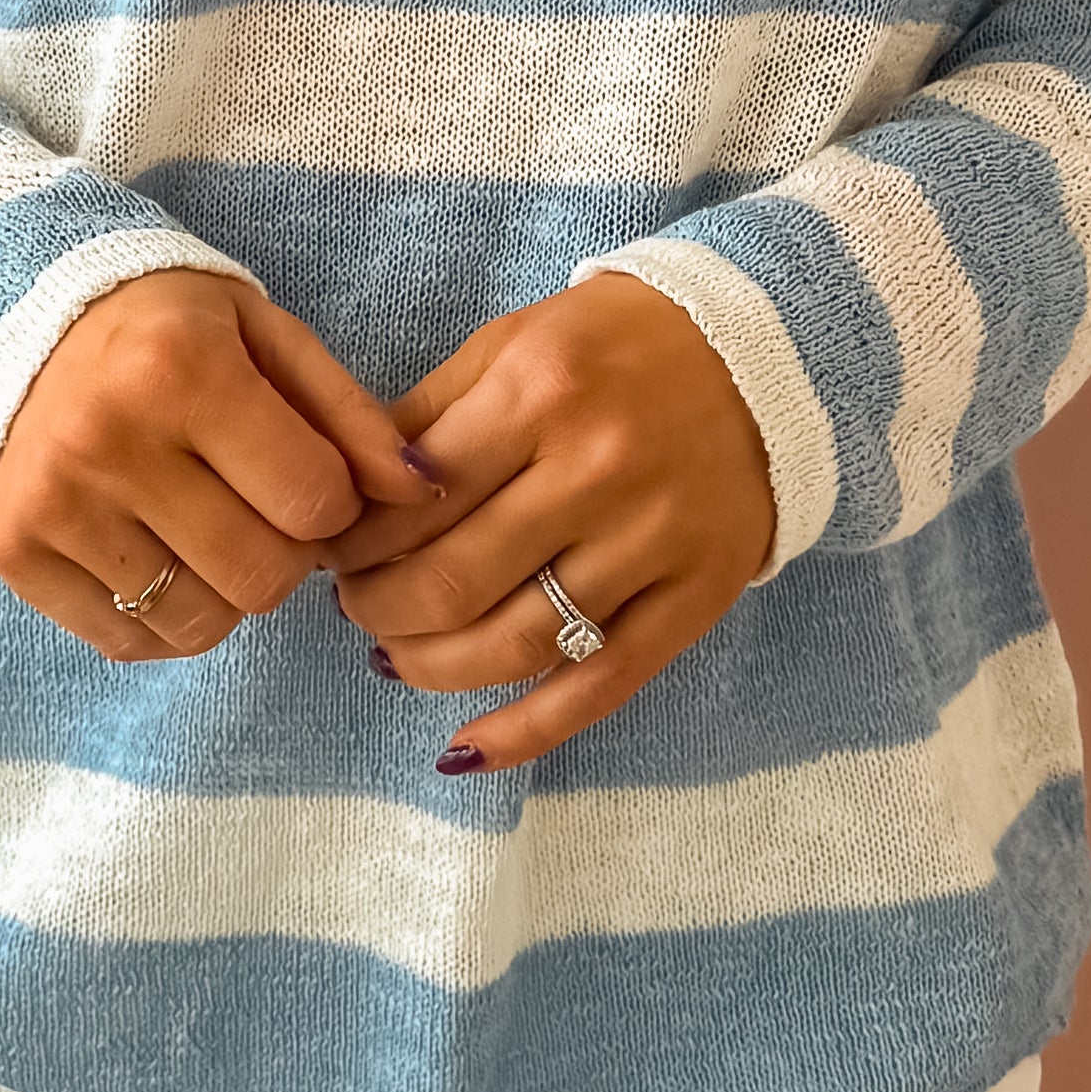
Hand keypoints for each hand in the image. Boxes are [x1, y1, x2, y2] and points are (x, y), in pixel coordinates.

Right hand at [0, 270, 428, 662]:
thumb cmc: (172, 331)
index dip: (335, 501)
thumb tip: (421, 492)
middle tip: (257, 507)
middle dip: (285, 554)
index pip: (315, 501)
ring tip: (205, 528)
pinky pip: (127, 643)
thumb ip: (350, 415)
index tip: (309, 474)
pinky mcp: (13, 551)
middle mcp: (107, 439)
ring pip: (199, 623)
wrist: (31, 321)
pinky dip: (161, 618)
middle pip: (262, 577)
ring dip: (226, 592)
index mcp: (181, 370)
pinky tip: (156, 553)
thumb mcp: (269, 337)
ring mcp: (53, 503)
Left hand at [329, 278, 774, 770]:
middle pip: (454, 580)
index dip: (355, 541)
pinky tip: (464, 747)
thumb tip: (347, 500)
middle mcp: (599, 468)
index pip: (415, 498)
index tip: (333, 552)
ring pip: (516, 642)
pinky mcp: (696, 597)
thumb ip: (426, 418)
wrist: (757, 355)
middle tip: (356, 604)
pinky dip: (526, 730)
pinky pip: (600, 684)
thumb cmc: (614, 347)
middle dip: (379, 607)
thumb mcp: (511, 344)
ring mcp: (653, 541)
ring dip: (431, 666)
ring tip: (395, 654)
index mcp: (541, 391)